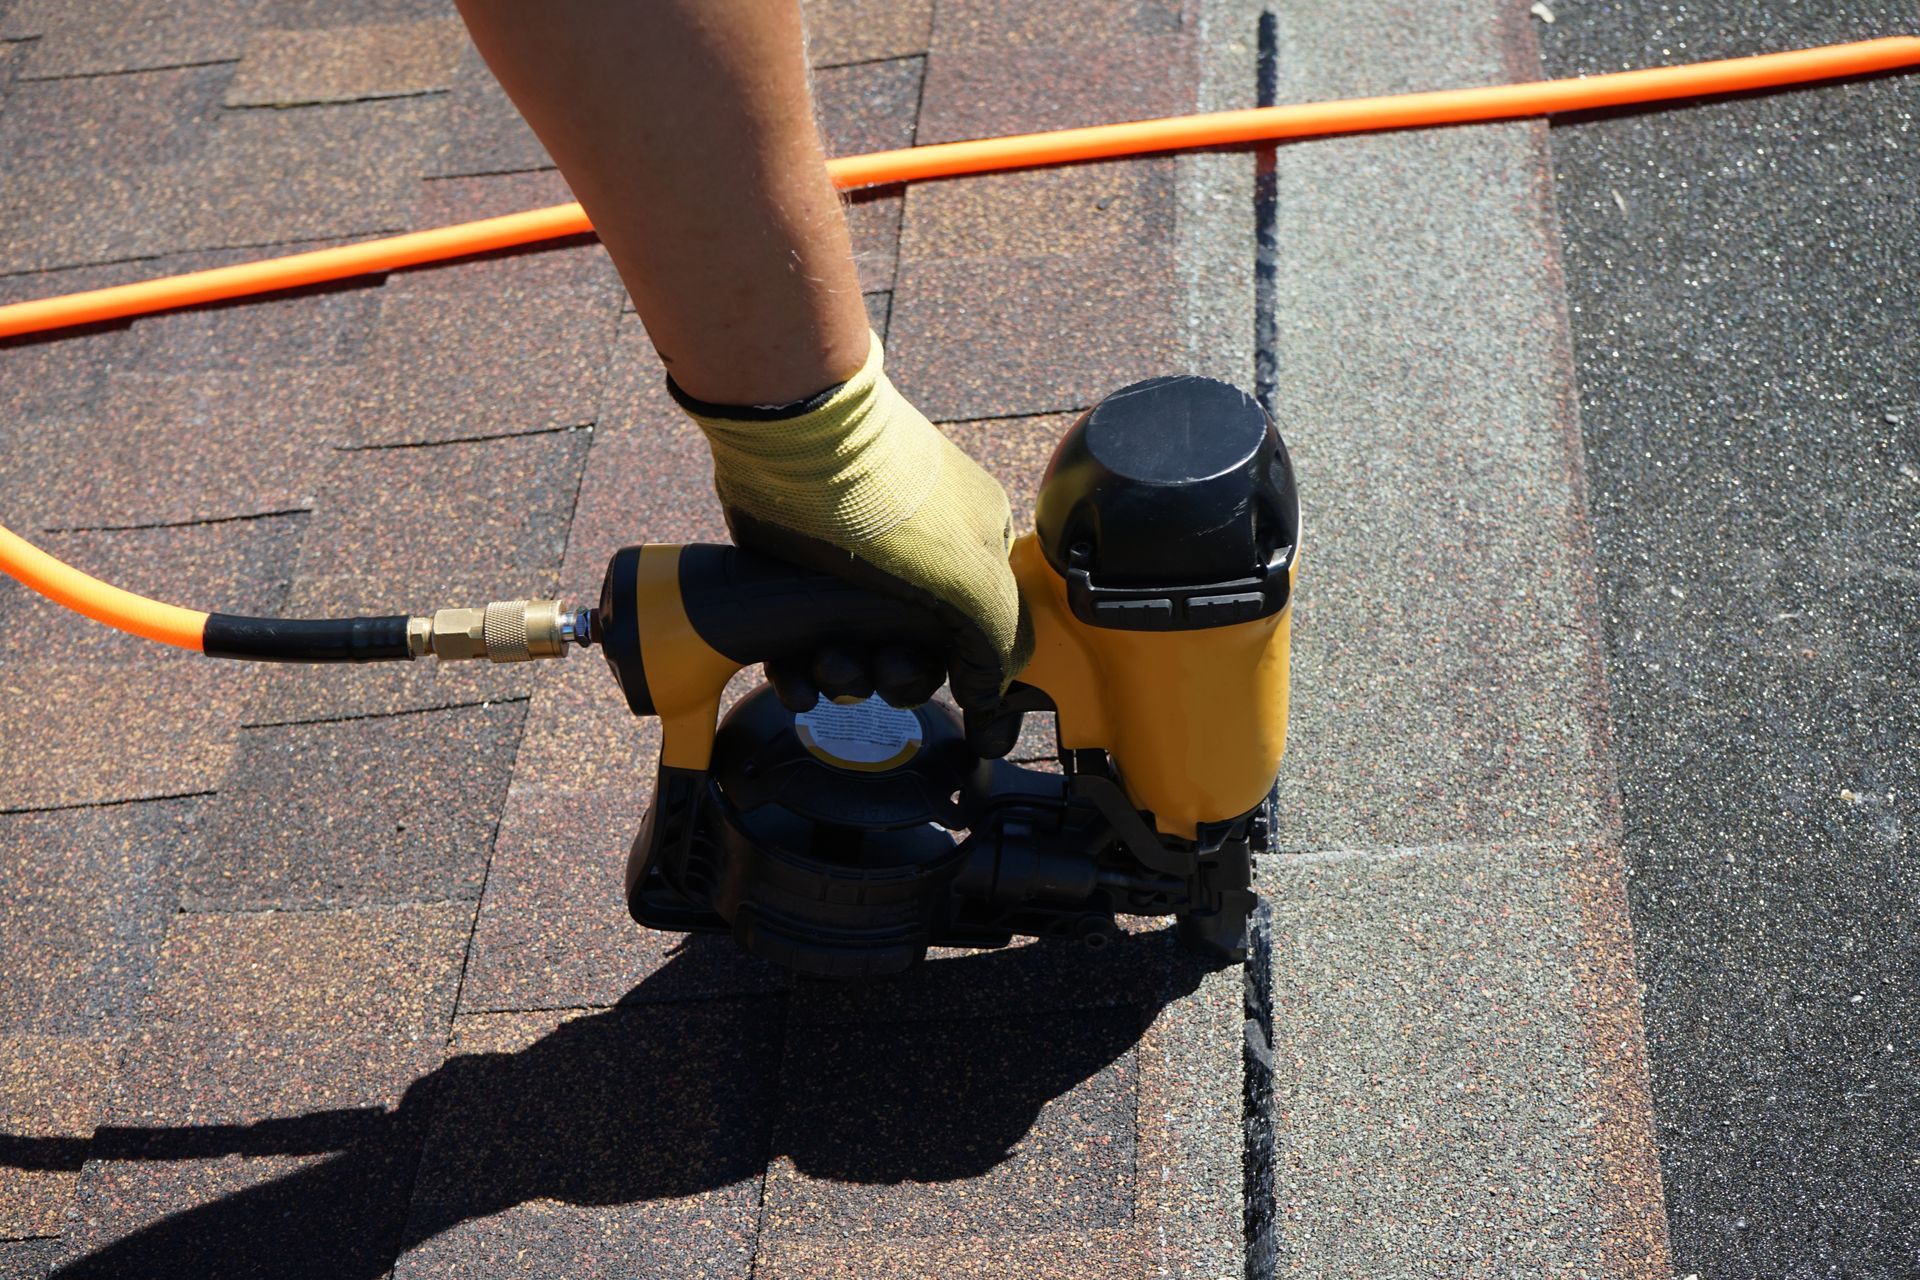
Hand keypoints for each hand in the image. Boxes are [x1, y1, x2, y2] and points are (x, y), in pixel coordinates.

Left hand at [676, 333, 1031, 754]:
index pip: (982, 634)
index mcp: (975, 549)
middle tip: (881, 673)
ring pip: (856, 651)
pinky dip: (802, 672)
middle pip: (915, 652)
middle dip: (897, 676)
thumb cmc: (896, 504)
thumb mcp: (977, 582)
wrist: (797, 440)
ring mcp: (855, 567)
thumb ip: (1001, 643)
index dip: (968, 676)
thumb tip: (988, 691)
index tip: (959, 704)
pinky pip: (802, 643)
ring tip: (828, 666)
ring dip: (846, 677)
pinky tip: (799, 682)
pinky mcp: (797, 575)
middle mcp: (918, 558)